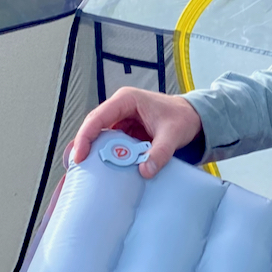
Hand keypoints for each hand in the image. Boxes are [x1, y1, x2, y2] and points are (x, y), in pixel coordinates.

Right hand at [70, 87, 202, 178]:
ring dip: (94, 150)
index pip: (98, 117)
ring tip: (85, 169)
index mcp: (127, 100)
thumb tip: (145, 171)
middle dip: (84, 144)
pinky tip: (103, 167)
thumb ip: (159, 152)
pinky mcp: (126, 129)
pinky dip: (107, 153)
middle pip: (94, 125)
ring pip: (100, 134)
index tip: (80, 155)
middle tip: (77, 165)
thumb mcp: (173, 135)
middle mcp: (120, 106)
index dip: (85, 136)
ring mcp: (122, 118)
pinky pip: (112, 142)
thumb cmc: (182, 118)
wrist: (193, 116)